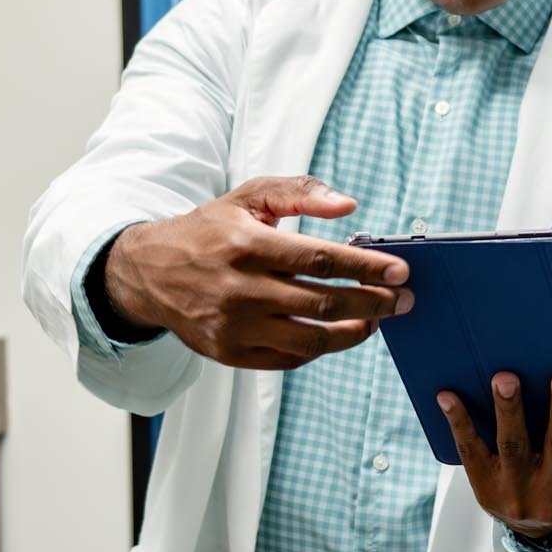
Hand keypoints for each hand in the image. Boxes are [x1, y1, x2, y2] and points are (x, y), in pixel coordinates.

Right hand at [104, 176, 409, 371]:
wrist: (149, 273)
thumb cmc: (210, 230)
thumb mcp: (249, 198)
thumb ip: (300, 192)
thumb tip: (348, 206)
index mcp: (247, 245)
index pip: (320, 260)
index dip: (365, 267)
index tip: (400, 270)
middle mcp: (240, 290)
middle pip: (324, 304)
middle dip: (374, 302)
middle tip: (402, 299)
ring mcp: (234, 327)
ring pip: (312, 339)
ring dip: (354, 332)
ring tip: (376, 319)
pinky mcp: (230, 354)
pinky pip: (290, 358)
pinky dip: (320, 347)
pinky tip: (338, 332)